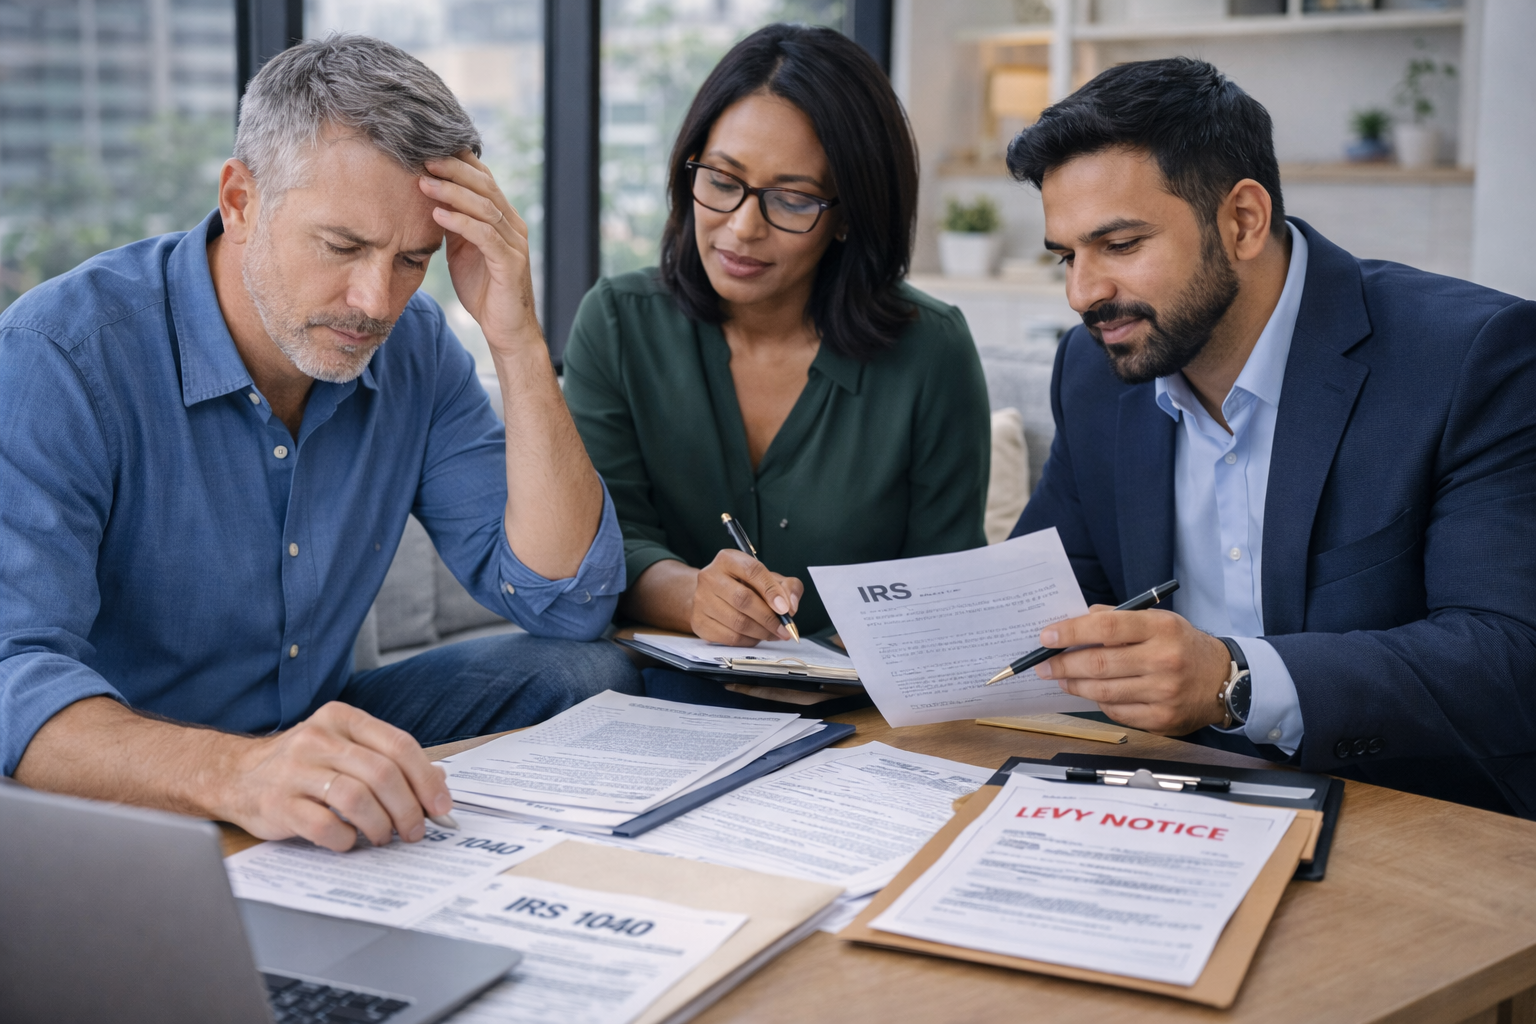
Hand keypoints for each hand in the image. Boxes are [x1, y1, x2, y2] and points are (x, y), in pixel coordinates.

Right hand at [222, 702, 452, 852]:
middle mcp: (319, 738)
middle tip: (414, 831)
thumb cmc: (303, 765)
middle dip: (408, 809)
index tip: (440, 807)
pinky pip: (324, 825)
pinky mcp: (278, 803)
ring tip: (383, 837)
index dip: (426, 779)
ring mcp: (295, 770)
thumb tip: (439, 785)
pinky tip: (348, 840)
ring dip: (380, 825)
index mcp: (343, 718)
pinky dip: (345, 838)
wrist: (236, 776)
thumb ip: (388, 760)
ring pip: (357, 798)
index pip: (399, 745)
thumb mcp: (345, 748)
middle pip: (383, 773)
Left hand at [419, 151, 539, 355]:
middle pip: (485, 186)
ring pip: (484, 207)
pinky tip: (437, 214)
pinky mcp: (510, 264)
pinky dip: (460, 222)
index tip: (427, 148)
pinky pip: (484, 236)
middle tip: (422, 158)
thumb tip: (429, 198)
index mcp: (503, 218)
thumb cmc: (484, 290)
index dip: (458, 161)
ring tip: (423, 183)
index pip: (483, 179)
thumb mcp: (463, 250)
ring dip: (451, 192)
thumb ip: (454, 224)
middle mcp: (513, 225)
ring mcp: (514, 244)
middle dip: (453, 169)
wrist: (507, 330)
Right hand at [692, 549, 803, 645]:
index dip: (771, 591)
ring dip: (761, 632)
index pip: (752, 571)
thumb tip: (790, 606)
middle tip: (784, 629)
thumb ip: (787, 587)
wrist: (712, 595)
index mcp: (728, 559)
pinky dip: (748, 641)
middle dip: (769, 618)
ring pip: (737, 622)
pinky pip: (729, 637)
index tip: (785, 609)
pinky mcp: (698, 621)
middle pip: (743, 599)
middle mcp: (710, 577)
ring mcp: (701, 600)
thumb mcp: (769, 578)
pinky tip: (756, 637)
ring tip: (774, 634)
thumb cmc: (745, 585)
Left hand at [1033, 605, 1232, 734]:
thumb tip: (1077, 620)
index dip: (1071, 632)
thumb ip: (1119, 618)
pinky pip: (1117, 712)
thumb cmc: (1183, 646)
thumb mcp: (1159, 620)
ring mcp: (1164, 693)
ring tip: (1061, 679)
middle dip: (1062, 664)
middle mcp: (1164, 660)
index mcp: (1161, 628)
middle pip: (1099, 663)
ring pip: (1103, 692)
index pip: (1106, 627)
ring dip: (1074, 685)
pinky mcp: (1162, 719)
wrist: (1225, 680)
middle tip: (1042, 664)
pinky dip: (1098, 702)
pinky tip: (1091, 693)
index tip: (1047, 637)